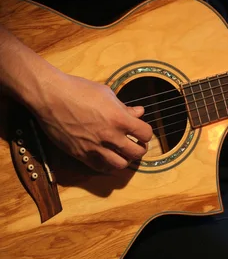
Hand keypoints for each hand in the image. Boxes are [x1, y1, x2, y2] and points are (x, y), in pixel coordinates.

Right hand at [32, 72, 152, 172]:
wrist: (50, 97)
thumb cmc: (79, 90)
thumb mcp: (107, 94)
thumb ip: (124, 107)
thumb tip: (139, 112)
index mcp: (119, 119)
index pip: (146, 134)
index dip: (146, 133)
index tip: (141, 131)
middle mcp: (109, 136)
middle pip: (137, 153)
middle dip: (140, 148)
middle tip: (136, 144)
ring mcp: (94, 147)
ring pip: (120, 165)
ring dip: (125, 159)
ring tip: (122, 152)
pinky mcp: (80, 154)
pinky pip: (100, 167)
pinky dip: (108, 164)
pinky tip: (107, 156)